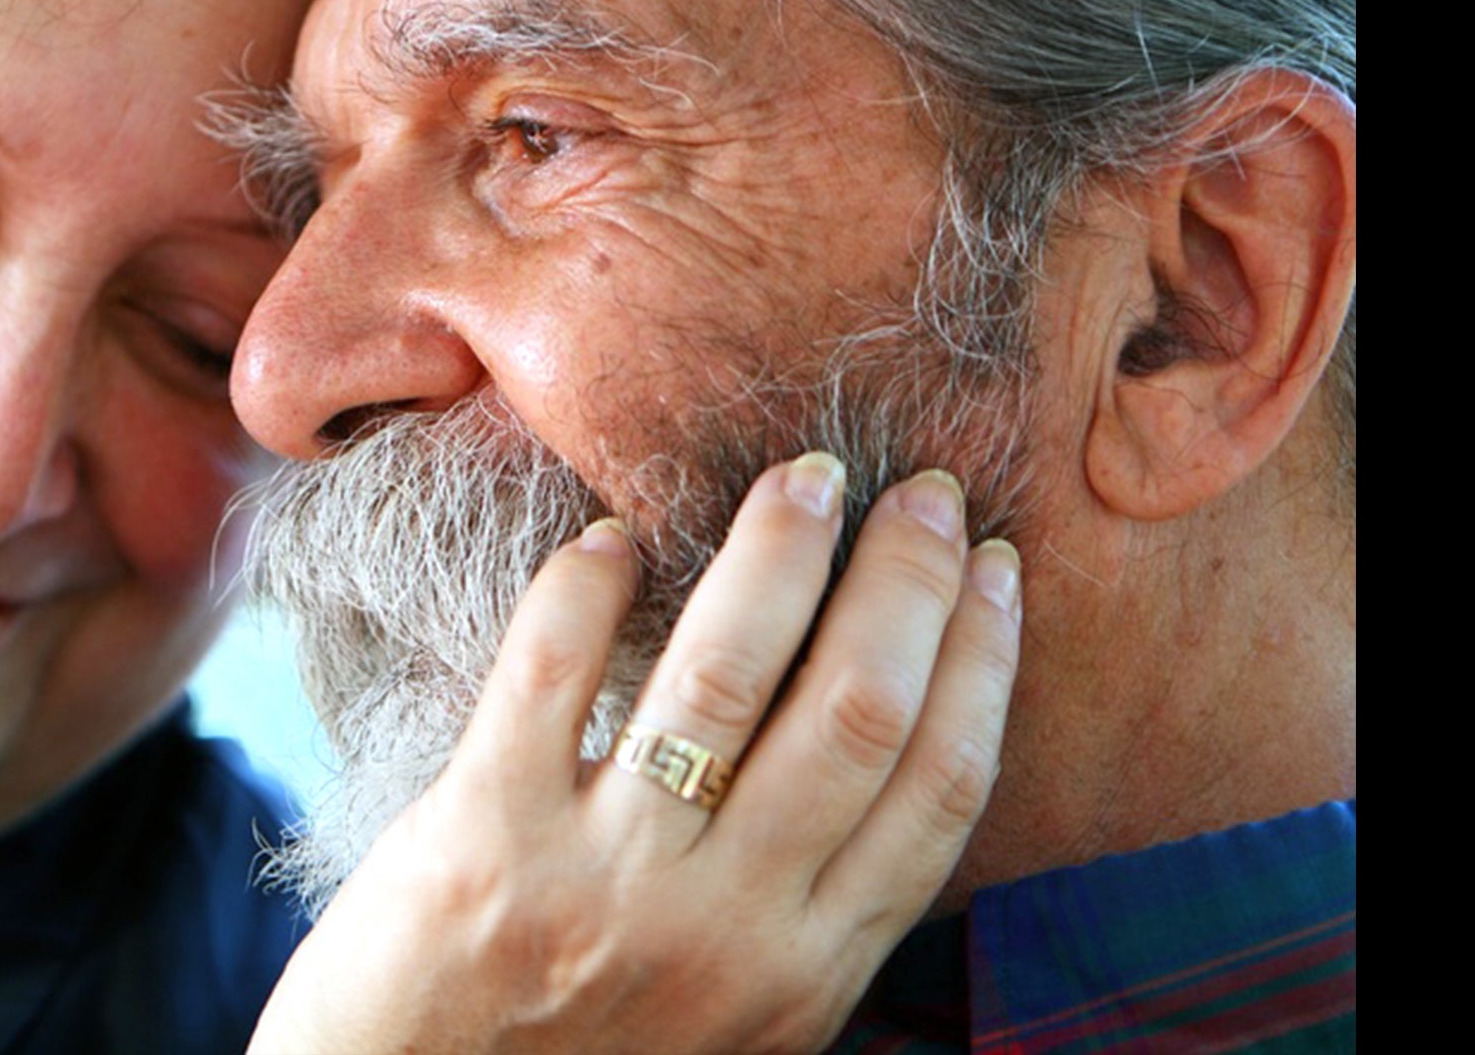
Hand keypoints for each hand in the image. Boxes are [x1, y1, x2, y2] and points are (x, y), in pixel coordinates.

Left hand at [248, 455, 1021, 1053]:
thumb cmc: (579, 1051)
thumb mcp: (738, 1013)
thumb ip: (806, 902)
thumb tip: (892, 732)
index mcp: (806, 967)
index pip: (938, 787)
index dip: (979, 658)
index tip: (990, 564)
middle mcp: (726, 927)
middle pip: (858, 711)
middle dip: (902, 580)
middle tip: (913, 487)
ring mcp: (606, 880)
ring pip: (728, 676)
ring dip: (776, 555)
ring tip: (803, 477)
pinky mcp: (485, 836)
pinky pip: (552, 670)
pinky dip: (589, 586)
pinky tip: (615, 532)